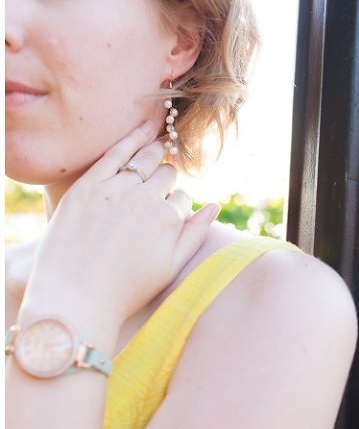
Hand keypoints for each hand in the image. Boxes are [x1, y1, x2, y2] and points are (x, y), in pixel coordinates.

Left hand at [21, 119, 218, 338]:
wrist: (74, 300)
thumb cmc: (125, 291)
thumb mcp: (170, 267)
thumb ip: (195, 234)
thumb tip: (214, 206)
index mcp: (170, 220)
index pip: (184, 198)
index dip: (177, 206)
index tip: (165, 216)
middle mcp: (147, 200)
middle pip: (167, 175)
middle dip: (166, 180)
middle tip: (157, 187)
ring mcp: (116, 190)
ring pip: (146, 158)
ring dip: (156, 153)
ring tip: (158, 149)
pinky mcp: (88, 185)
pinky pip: (116, 151)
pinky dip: (134, 136)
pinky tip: (145, 128)